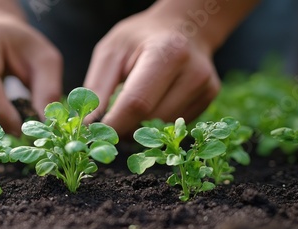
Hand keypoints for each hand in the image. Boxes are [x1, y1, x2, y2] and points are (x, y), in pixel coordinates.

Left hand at [84, 6, 220, 137]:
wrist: (184, 26)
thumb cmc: (140, 38)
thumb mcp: (111, 52)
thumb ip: (97, 88)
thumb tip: (87, 126)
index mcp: (167, 53)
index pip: (137, 103)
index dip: (114, 124)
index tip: (96, 132)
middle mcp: (193, 72)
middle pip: (151, 118)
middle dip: (126, 127)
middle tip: (111, 120)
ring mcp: (205, 87)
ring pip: (163, 126)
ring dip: (141, 127)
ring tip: (131, 109)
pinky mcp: (209, 98)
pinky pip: (176, 125)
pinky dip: (158, 122)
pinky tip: (153, 104)